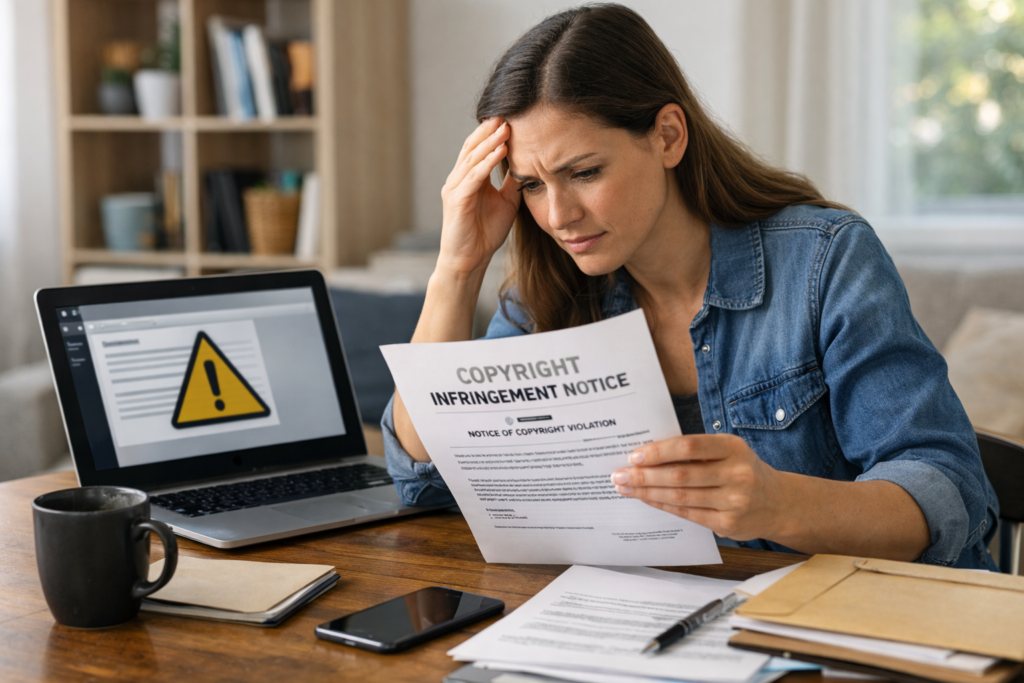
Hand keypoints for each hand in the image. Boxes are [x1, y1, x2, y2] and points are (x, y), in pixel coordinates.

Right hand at [438, 118, 520, 276]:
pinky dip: (487, 163)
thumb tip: (528, 164)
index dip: (492, 133)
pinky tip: (500, 151)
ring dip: (490, 142)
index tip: (510, 118)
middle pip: (472, 147)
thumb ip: (512, 183)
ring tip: (506, 127)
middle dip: (489, 130)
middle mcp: (458, 180)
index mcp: (468, 179)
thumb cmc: (485, 233)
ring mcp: (455, 189)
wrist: (469, 261)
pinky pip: (473, 177)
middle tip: (506, 113)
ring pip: (472, 158)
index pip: (478, 149)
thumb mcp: (506, 202)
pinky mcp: (457, 201)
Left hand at [610, 435, 787, 540]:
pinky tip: (646, 499)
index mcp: (733, 447)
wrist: (778, 503)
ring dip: (647, 492)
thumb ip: (696, 452)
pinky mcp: (727, 523)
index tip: (634, 455)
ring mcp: (733, 501)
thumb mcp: (728, 452)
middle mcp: (736, 473)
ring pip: (680, 497)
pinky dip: (662, 505)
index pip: (689, 446)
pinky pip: (687, 514)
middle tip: (619, 474)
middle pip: (680, 474)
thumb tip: (648, 454)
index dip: (659, 451)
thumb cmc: (743, 471)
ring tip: (626, 487)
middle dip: (644, 475)